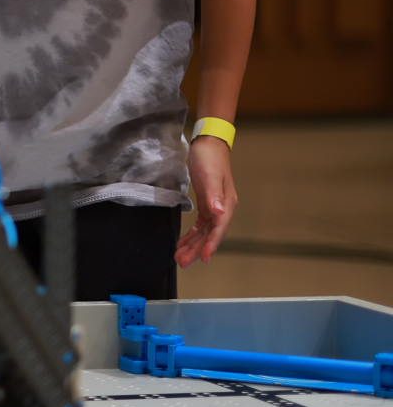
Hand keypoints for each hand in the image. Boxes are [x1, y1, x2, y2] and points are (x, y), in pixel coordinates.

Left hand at [178, 135, 238, 264]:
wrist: (208, 143)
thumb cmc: (209, 158)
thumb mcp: (209, 176)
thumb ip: (213, 196)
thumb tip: (219, 214)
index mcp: (226, 204)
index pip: (218, 229)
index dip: (210, 245)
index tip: (203, 259)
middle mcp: (222, 208)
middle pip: (210, 234)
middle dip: (197, 249)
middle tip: (182, 262)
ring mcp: (215, 206)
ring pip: (204, 232)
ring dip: (193, 245)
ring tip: (180, 257)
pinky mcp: (207, 202)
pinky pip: (200, 224)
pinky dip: (192, 234)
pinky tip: (183, 242)